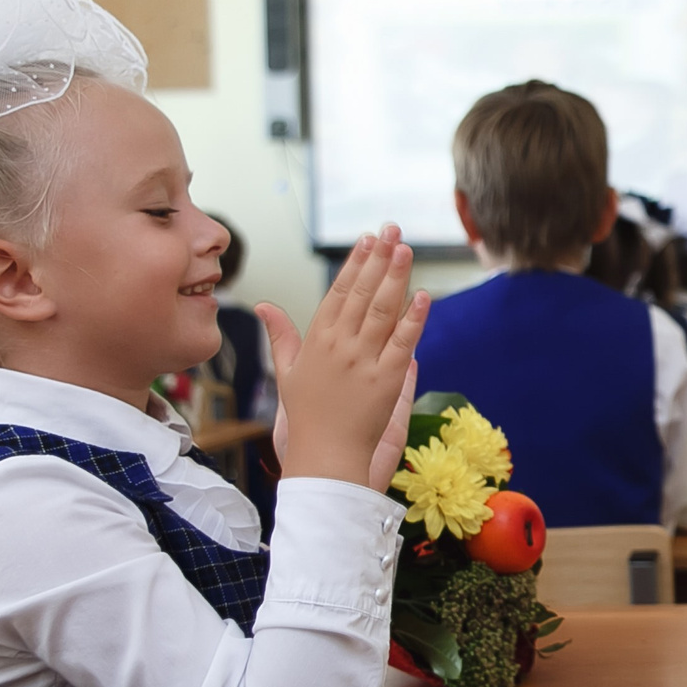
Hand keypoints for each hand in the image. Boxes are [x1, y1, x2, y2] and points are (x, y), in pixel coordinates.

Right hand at [259, 227, 429, 488]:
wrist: (324, 455)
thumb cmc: (306, 415)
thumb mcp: (286, 372)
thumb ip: (279, 335)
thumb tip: (263, 305)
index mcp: (316, 340)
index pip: (338, 292)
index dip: (354, 264)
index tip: (367, 239)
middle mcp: (339, 346)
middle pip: (362, 293)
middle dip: (378, 259)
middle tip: (392, 231)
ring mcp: (363, 361)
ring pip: (382, 311)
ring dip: (395, 277)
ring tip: (406, 250)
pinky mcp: (387, 380)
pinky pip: (403, 343)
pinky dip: (413, 319)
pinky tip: (423, 297)